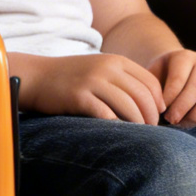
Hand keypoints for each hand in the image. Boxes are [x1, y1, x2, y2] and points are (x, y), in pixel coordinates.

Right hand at [24, 53, 167, 122]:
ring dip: (137, 124)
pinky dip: (116, 126)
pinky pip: (105, 114)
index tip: (159, 116)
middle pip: (142, 95)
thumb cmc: (71, 77)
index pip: (150, 82)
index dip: (159, 102)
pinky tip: (118, 134)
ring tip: (138, 135)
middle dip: (151, 116)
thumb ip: (122, 79)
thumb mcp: (100, 69)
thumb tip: (149, 102)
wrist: (37, 76)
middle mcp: (107, 68)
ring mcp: (92, 81)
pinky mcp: (78, 96)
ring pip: (128, 106)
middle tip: (151, 130)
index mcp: (116, 60)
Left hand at [151, 48, 195, 124]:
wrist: (181, 74)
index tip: (161, 112)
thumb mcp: (153, 78)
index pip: (178, 79)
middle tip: (172, 120)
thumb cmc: (163, 80)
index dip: (170, 98)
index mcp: (184, 57)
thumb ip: (151, 89)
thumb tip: (150, 109)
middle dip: (183, 108)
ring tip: (186, 123)